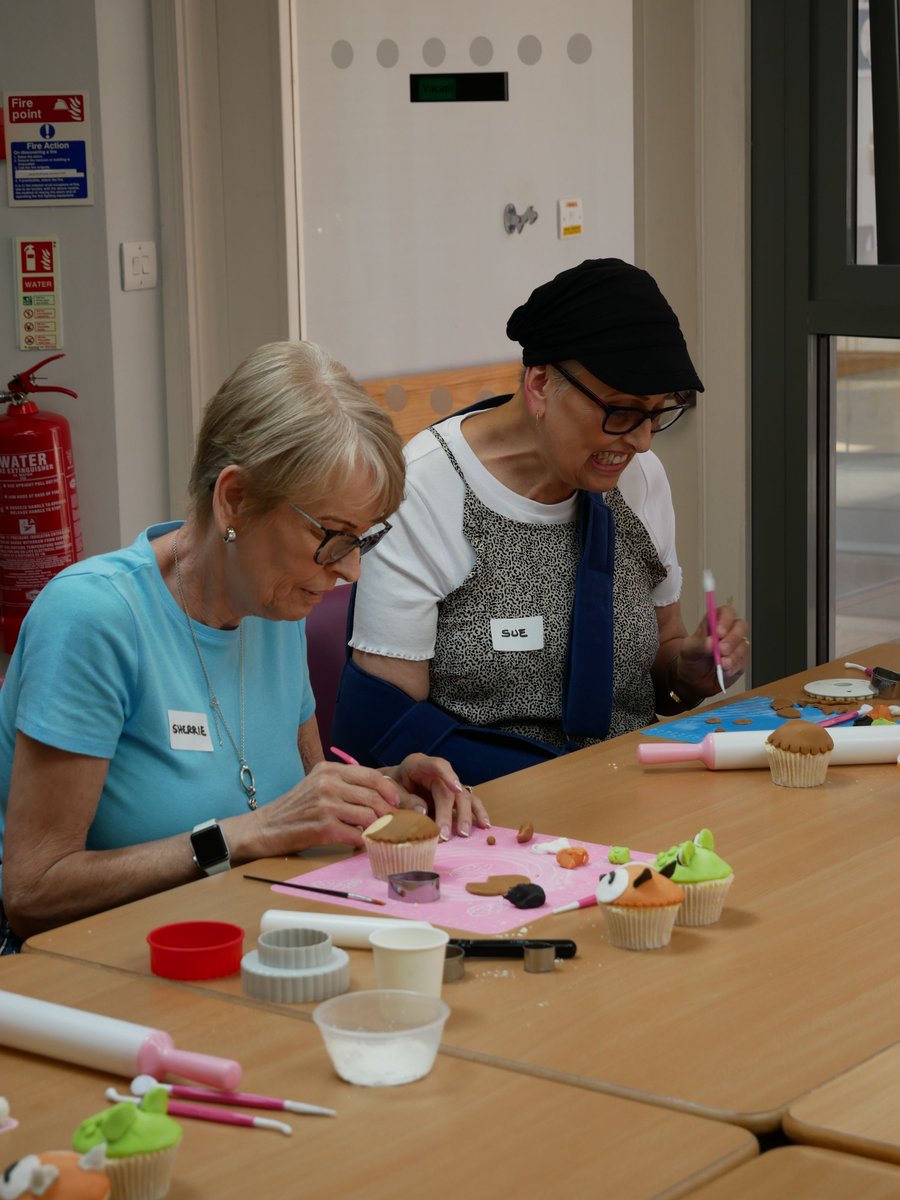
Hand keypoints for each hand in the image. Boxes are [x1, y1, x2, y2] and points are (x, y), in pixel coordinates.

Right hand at [253, 761, 401, 853]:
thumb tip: (381, 794)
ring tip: (380, 834)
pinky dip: (364, 842)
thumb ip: (344, 785)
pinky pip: (357, 835)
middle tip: (398, 822)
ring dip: (378, 828)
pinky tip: (362, 844)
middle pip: (373, 796)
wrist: (265, 828)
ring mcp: (326, 805)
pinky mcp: (324, 828)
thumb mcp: (317, 785)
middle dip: (391, 811)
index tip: (398, 801)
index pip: (371, 775)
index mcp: (328, 769)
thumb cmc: (295, 809)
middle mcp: (328, 783)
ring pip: (369, 816)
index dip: (390, 789)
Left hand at [383, 753, 490, 840]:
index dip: (448, 775)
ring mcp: (448, 785)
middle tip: (444, 835)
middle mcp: (438, 773)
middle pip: (449, 790)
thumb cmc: (389, 788)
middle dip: (448, 813)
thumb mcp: (390, 791)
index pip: (437, 765)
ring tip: (463, 834)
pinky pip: (471, 802)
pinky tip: (484, 826)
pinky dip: (478, 814)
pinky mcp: (454, 797)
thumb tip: (423, 811)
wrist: (390, 789)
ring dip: (465, 816)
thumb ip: (404, 799)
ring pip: (464, 797)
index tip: (456, 789)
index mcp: (418, 764)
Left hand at [676, 605, 750, 695]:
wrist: (693, 680)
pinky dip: (734, 667)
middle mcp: (729, 631)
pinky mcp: (741, 661)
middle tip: (721, 649)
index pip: (726, 612)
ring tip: (721, 664)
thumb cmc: (691, 659)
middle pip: (741, 626)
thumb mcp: (688, 651)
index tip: (718, 632)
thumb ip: (699, 645)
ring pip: (743, 645)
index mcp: (715, 622)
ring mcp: (737, 646)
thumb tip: (711, 642)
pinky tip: (725, 671)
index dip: (725, 620)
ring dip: (733, 655)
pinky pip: (743, 661)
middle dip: (732, 638)